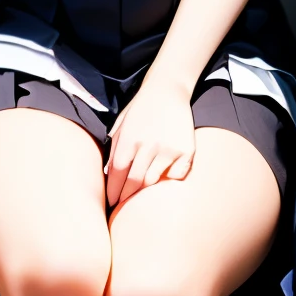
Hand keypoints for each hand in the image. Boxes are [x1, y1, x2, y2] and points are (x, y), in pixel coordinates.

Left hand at [105, 74, 195, 207]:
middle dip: (126, 197)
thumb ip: (114, 149)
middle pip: (134, 182)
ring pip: (154, 182)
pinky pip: (176, 176)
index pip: (117, 174)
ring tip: (140, 194)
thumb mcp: (121, 125)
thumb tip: (108, 174)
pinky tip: (164, 175)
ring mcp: (169, 148)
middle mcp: (148, 145)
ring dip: (146, 190)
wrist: (167, 89)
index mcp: (129, 139)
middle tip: (123, 205)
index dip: (113, 191)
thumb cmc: (140, 109)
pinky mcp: (186, 150)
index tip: (111, 202)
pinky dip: (169, 179)